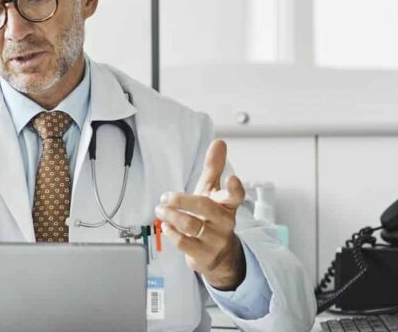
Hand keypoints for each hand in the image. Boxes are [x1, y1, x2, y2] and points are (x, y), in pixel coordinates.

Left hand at [153, 139, 247, 289]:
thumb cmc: (211, 217)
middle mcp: (224, 222)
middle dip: (182, 200)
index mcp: (228, 205)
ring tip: (160, 210)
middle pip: (205, 208)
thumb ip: (214, 168)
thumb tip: (219, 142)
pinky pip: (184, 242)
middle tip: (165, 197)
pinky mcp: (203, 255)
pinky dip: (171, 232)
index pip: (236, 196)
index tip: (232, 178)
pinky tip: (165, 226)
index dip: (235, 188)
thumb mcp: (212, 192)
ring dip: (171, 215)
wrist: (218, 254)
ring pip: (191, 225)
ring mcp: (215, 240)